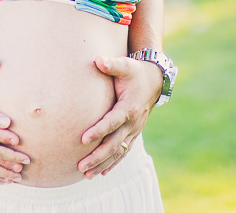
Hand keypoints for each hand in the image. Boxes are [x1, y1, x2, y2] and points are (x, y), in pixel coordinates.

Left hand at [78, 55, 162, 177]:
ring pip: (118, 152)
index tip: (82, 139)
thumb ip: (111, 64)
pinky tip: (101, 173)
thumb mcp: (126, 65)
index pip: (111, 122)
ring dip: (103, 164)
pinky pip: (124, 152)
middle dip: (97, 156)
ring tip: (87, 175)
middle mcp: (133, 123)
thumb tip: (97, 59)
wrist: (155, 81)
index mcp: (129, 107)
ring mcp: (134, 130)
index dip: (98, 131)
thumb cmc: (135, 72)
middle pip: (114, 143)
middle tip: (80, 166)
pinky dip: (113, 163)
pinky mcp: (134, 134)